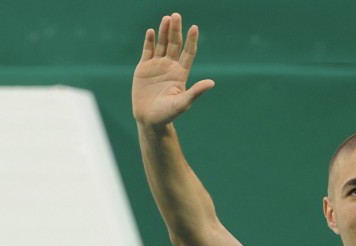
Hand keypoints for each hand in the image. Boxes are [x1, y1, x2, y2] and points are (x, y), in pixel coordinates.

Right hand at [132, 13, 214, 127]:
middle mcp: (170, 66)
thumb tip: (212, 83)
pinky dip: (149, 41)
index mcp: (181, 73)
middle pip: (174, 44)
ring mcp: (156, 66)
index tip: (194, 28)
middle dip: (176, 30)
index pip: (188, 52)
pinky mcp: (143, 68)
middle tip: (176, 15)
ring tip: (167, 18)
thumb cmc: (167, 114)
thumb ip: (195, 92)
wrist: (149, 119)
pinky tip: (152, 32)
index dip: (191, 40)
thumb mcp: (183, 103)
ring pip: (162, 44)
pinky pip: (147, 51)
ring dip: (164, 31)